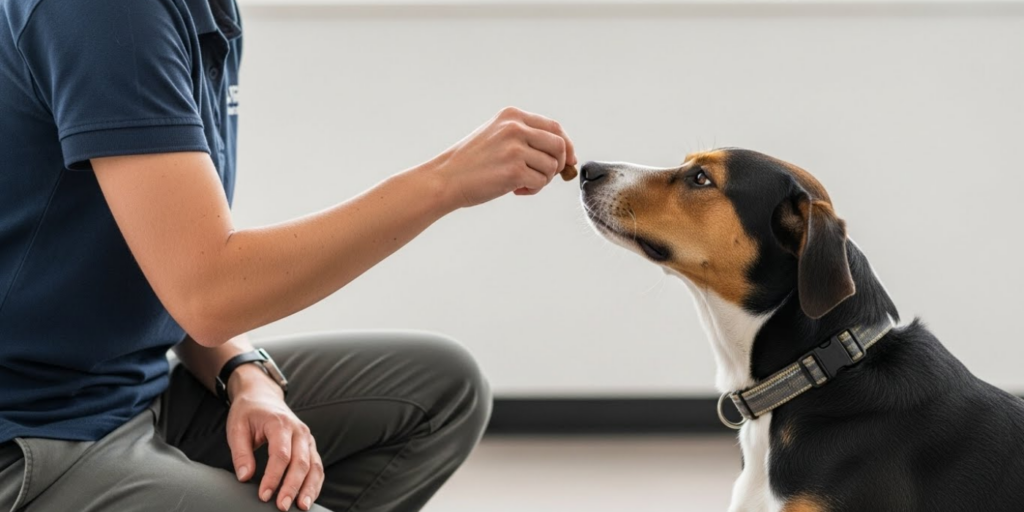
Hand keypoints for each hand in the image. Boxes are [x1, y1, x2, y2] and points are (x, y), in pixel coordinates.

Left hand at [226, 365, 322, 510]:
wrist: (263, 395)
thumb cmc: (248, 412)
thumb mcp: (237, 428)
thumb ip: (240, 453)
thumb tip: (244, 478)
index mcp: (280, 423)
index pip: (281, 454)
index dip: (273, 477)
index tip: (264, 495)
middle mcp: (299, 430)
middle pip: (301, 462)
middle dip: (292, 487)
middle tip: (282, 507)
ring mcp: (307, 438)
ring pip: (314, 466)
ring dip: (309, 488)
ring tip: (302, 507)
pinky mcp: (310, 446)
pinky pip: (317, 466)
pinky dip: (315, 483)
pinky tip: (308, 498)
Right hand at [429, 106, 577, 207]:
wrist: (445, 179)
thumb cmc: (471, 163)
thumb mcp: (497, 135)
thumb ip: (526, 137)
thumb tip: (564, 153)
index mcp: (512, 116)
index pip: (554, 127)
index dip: (567, 145)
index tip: (569, 160)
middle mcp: (515, 127)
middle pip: (559, 146)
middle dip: (558, 165)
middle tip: (543, 176)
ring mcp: (515, 148)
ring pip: (552, 167)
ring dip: (542, 180)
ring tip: (522, 184)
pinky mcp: (514, 170)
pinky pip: (541, 182)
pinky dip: (533, 190)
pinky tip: (515, 190)